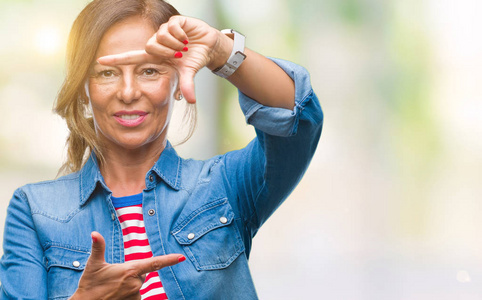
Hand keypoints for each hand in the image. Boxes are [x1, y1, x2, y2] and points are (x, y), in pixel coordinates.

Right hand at [69, 232, 184, 299]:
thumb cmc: (89, 285)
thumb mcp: (93, 265)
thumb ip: (98, 247)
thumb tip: (94, 233)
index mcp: (130, 270)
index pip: (154, 263)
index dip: (169, 260)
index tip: (181, 257)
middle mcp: (136, 284)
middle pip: (141, 274)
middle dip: (132, 274)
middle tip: (114, 278)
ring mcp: (135, 296)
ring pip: (137, 286)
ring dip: (128, 286)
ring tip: (112, 289)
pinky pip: (134, 296)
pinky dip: (127, 295)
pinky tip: (115, 295)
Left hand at [97, 16, 232, 103]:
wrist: (210, 46)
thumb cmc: (195, 59)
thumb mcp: (188, 73)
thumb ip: (186, 85)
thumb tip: (190, 101)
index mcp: (156, 55)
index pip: (132, 57)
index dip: (117, 59)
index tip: (100, 61)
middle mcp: (157, 42)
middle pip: (149, 46)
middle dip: (166, 53)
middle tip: (179, 55)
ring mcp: (165, 31)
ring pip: (160, 36)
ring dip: (175, 44)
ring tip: (184, 46)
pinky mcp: (174, 22)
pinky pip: (171, 28)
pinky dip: (181, 35)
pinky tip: (187, 37)